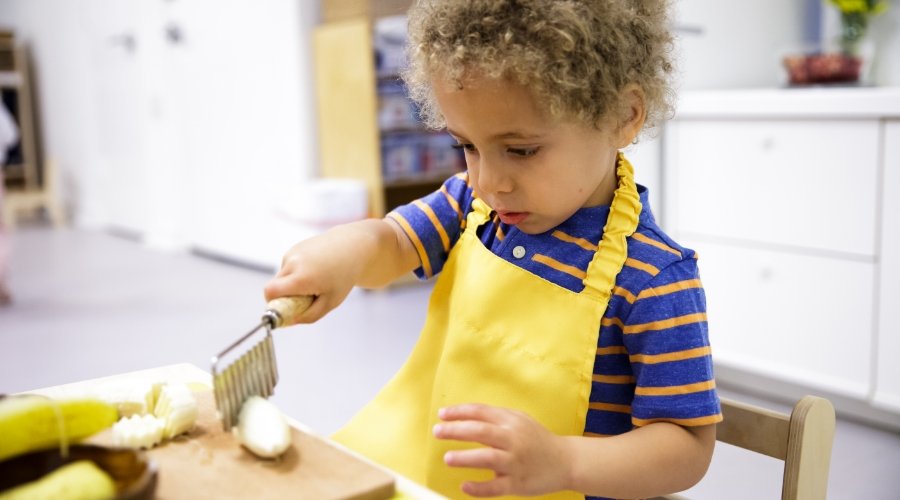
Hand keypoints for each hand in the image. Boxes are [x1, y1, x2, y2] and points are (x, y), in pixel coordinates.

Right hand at [263, 231, 360, 322]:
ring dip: (291, 283)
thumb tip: (289, 321)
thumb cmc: (344, 275)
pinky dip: (296, 273)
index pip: (270, 292)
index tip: (285, 308)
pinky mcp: (293, 248)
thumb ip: (310, 315)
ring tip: (314, 280)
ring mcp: (292, 253)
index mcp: (301, 278)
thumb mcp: (331, 301)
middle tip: (304, 298)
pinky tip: (314, 270)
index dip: (273, 304)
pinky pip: (287, 267)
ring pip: (281, 277)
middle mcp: (292, 263)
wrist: (351, 246)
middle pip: (274, 286)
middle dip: (284, 296)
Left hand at [433, 403, 572, 496]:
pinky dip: (479, 488)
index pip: (481, 412)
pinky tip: (465, 486)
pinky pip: (496, 487)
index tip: (441, 414)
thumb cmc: (537, 440)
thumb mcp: (520, 420)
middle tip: (437, 432)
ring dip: (464, 458)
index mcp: (512, 422)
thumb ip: (496, 417)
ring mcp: (516, 462)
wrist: (566, 461)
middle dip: (455, 431)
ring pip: (487, 458)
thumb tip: (464, 416)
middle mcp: (513, 439)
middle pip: (480, 432)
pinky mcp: (518, 484)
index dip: (459, 412)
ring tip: (447, 457)